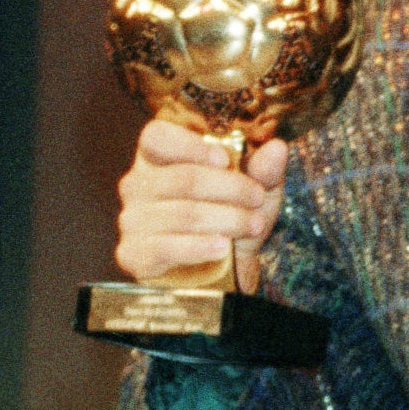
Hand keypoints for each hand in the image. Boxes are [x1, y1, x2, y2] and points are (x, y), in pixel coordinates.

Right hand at [116, 117, 288, 288]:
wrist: (226, 272)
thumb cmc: (233, 220)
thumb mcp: (256, 191)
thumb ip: (264, 170)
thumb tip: (277, 148)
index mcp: (158, 158)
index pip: (157, 137)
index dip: (190, 145)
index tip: (226, 159)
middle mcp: (137, 184)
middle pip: (182, 178)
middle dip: (230, 189)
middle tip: (257, 199)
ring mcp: (131, 219)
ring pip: (183, 214)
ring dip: (226, 219)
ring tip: (253, 225)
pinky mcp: (133, 253)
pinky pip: (165, 247)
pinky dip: (199, 247)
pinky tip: (222, 247)